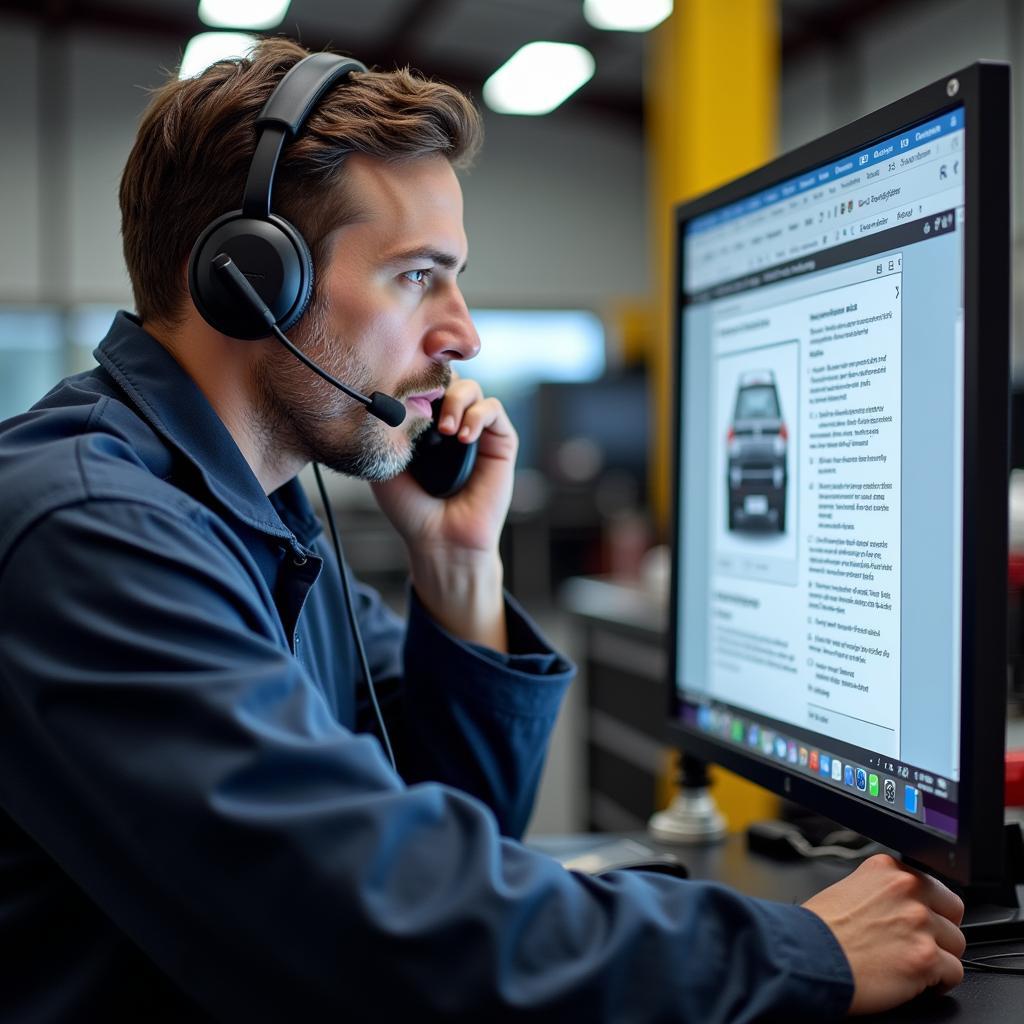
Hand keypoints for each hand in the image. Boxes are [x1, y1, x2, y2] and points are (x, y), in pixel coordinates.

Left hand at [371, 375, 517, 649]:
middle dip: (437, 386)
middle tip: (427, 411)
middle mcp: (451, 423)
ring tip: (448, 431)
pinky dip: (479, 415)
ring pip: (473, 389)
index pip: (424, 384)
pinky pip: (494, 410)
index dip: (417, 376)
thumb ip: (389, 426)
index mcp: (424, 424)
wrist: (438, 539)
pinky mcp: (501, 443)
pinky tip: (464, 437)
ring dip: (458, 401)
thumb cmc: (410, 507)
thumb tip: (393, 388)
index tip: (403, 384)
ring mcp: (477, 432)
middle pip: (449, 380)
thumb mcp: (386, 461)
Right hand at [802, 853, 965, 1015]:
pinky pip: (955, 973)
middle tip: (923, 943)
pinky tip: (920, 982)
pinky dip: (939, 982)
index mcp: (887, 870)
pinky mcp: (925, 958)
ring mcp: (918, 923)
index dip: (928, 906)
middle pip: (952, 911)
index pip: (932, 884)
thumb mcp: (847, 888)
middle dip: (941, 929)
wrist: (807, 956)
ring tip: (916, 965)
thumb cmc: (818, 929)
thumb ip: (881, 891)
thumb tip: (897, 906)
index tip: (923, 919)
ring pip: (956, 944)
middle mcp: (906, 890)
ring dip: (940, 956)